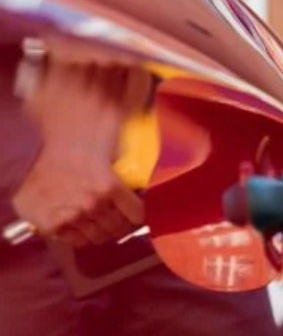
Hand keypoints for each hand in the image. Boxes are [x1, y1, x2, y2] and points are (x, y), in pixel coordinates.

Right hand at [13, 57, 149, 246]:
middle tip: (119, 214)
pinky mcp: (52, 226)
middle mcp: (91, 205)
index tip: (139, 210)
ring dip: (102, 228)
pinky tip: (80, 220)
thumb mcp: (107, 145)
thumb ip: (130, 157)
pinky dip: (80, 234)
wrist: (27, 153)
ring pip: (99, 237)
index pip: (138, 216)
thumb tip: (152, 152)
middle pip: (119, 229)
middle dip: (122, 222)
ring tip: (99, 216)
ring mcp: (71, 217)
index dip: (140, 213)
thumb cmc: (68, 146)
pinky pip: (76, 240)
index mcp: (108, 186)